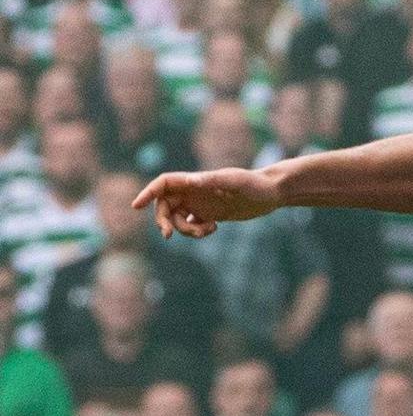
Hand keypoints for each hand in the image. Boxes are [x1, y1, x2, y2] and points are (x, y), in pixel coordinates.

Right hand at [133, 167, 281, 237]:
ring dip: (185, 230)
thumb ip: (212, 180)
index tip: (136, 206)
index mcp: (194, 181)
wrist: (272, 193)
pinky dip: (196, 232)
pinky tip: (213, 229)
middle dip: (164, 221)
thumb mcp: (234, 181)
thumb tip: (190, 180)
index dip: (147, 193)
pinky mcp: (210, 215)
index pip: (163, 184)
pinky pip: (191, 225)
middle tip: (169, 236)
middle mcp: (194, 191)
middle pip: (164, 206)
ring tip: (206, 231)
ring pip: (177, 219)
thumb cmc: (254, 183)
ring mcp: (201, 204)